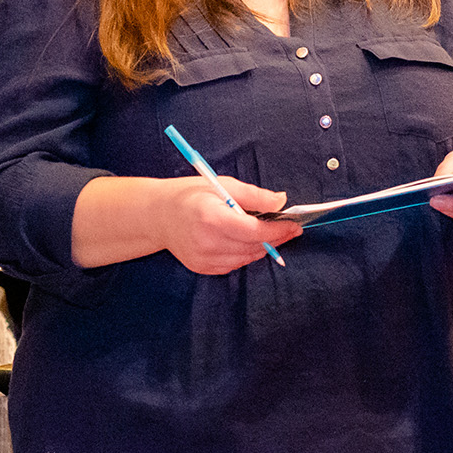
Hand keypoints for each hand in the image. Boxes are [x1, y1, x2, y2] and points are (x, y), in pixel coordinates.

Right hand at [160, 176, 301, 274]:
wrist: (157, 215)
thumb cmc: (191, 195)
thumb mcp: (222, 184)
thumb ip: (254, 195)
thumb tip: (281, 201)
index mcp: (212, 218)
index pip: (254, 231)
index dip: (279, 230)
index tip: (294, 224)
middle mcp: (207, 242)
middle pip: (254, 247)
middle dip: (276, 238)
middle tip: (290, 228)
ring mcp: (204, 259)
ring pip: (247, 258)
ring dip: (263, 247)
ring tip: (271, 233)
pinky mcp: (202, 268)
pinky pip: (234, 265)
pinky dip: (245, 254)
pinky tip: (246, 241)